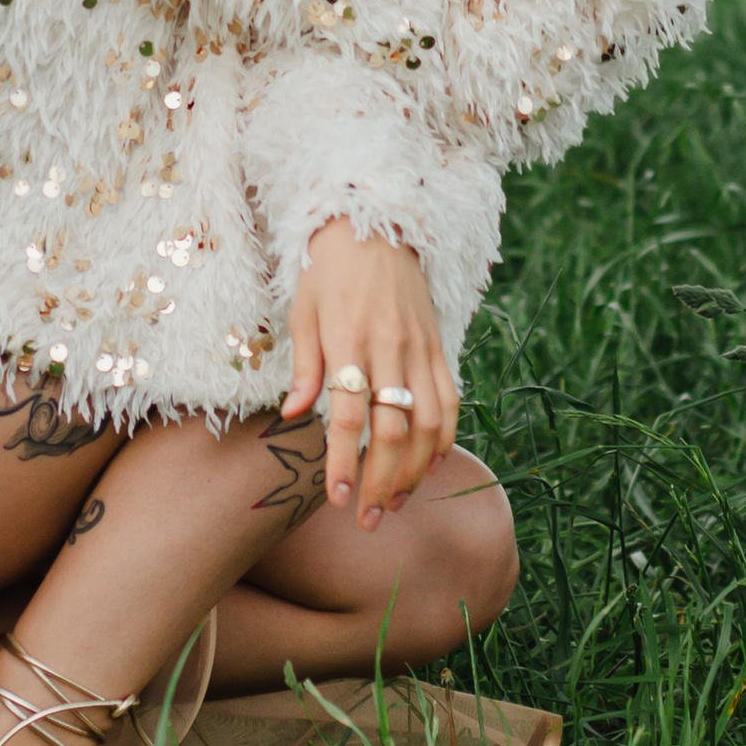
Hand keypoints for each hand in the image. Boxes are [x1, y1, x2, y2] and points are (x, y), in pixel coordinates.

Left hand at [284, 219, 457, 526]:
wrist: (376, 226)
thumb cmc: (328, 273)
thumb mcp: (303, 312)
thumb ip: (305, 367)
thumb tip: (294, 416)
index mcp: (349, 339)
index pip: (349, 414)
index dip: (344, 461)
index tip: (339, 500)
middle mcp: (389, 347)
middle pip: (393, 429)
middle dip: (382, 482)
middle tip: (369, 520)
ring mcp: (420, 348)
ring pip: (428, 422)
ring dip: (415, 470)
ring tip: (398, 502)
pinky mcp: (440, 346)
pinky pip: (451, 400)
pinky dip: (444, 438)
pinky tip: (429, 466)